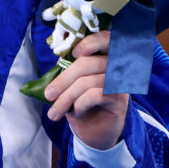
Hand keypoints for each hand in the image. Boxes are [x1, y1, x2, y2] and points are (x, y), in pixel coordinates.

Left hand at [43, 31, 128, 149]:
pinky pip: (94, 96)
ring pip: (87, 82)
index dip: (89, 42)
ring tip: (55, 112)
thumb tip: (59, 56)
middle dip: (62, 81)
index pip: (105, 38)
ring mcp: (120, 82)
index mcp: (106, 55)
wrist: (96, 129)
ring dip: (66, 98)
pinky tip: (76, 113)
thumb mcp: (73, 81)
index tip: (74, 54)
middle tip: (48, 95)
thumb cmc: (83, 100)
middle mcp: (117, 66)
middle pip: (87, 63)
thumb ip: (70, 65)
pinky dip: (79, 105)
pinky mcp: (120, 99)